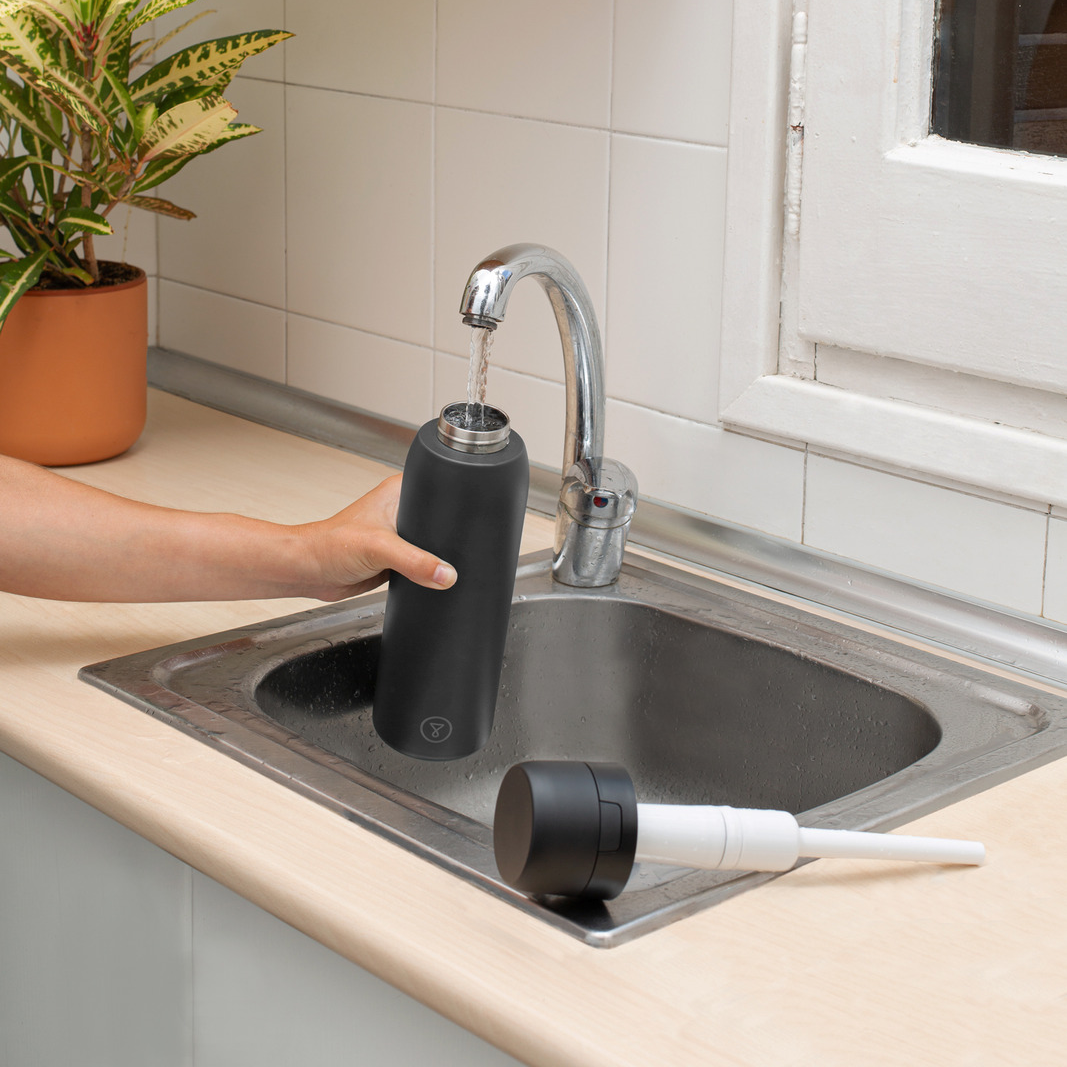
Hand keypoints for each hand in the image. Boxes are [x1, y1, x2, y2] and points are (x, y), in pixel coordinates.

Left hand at [297, 474, 456, 600]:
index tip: (470, 524)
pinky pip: (424, 564)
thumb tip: (446, 573)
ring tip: (436, 566)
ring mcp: (401, 534)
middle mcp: (402, 510)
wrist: (310, 572)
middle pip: (442, 523)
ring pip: (434, 546)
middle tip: (451, 553)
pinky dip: (428, 573)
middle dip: (449, 540)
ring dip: (437, 559)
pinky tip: (428, 577)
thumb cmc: (329, 545)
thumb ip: (415, 561)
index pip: (442, 492)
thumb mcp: (379, 548)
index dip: (457, 508)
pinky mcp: (398, 557)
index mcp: (401, 491)